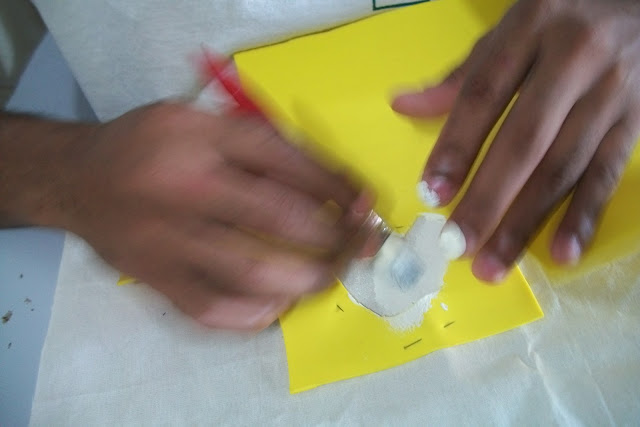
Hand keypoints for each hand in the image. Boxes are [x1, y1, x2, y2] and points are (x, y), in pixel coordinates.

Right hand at [57, 102, 361, 328]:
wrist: (77, 180)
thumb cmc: (148, 145)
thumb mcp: (202, 122)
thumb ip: (259, 143)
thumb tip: (329, 181)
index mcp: (200, 140)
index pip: (285, 162)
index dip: (336, 186)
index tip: (365, 203)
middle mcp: (185, 189)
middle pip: (277, 216)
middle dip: (333, 235)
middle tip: (361, 244)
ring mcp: (170, 241)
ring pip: (250, 268)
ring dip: (305, 277)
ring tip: (332, 275)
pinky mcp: (157, 279)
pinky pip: (213, 308)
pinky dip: (256, 312)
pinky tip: (281, 304)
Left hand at [393, 0, 639, 280]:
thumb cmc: (564, 18)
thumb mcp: (512, 29)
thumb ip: (463, 74)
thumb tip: (403, 105)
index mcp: (532, 27)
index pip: (484, 94)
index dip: (455, 146)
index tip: (431, 193)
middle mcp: (575, 59)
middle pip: (524, 141)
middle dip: (488, 200)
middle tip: (456, 245)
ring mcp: (612, 92)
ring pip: (563, 167)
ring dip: (526, 221)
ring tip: (494, 264)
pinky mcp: (637, 120)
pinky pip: (608, 173)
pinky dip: (585, 215)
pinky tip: (562, 253)